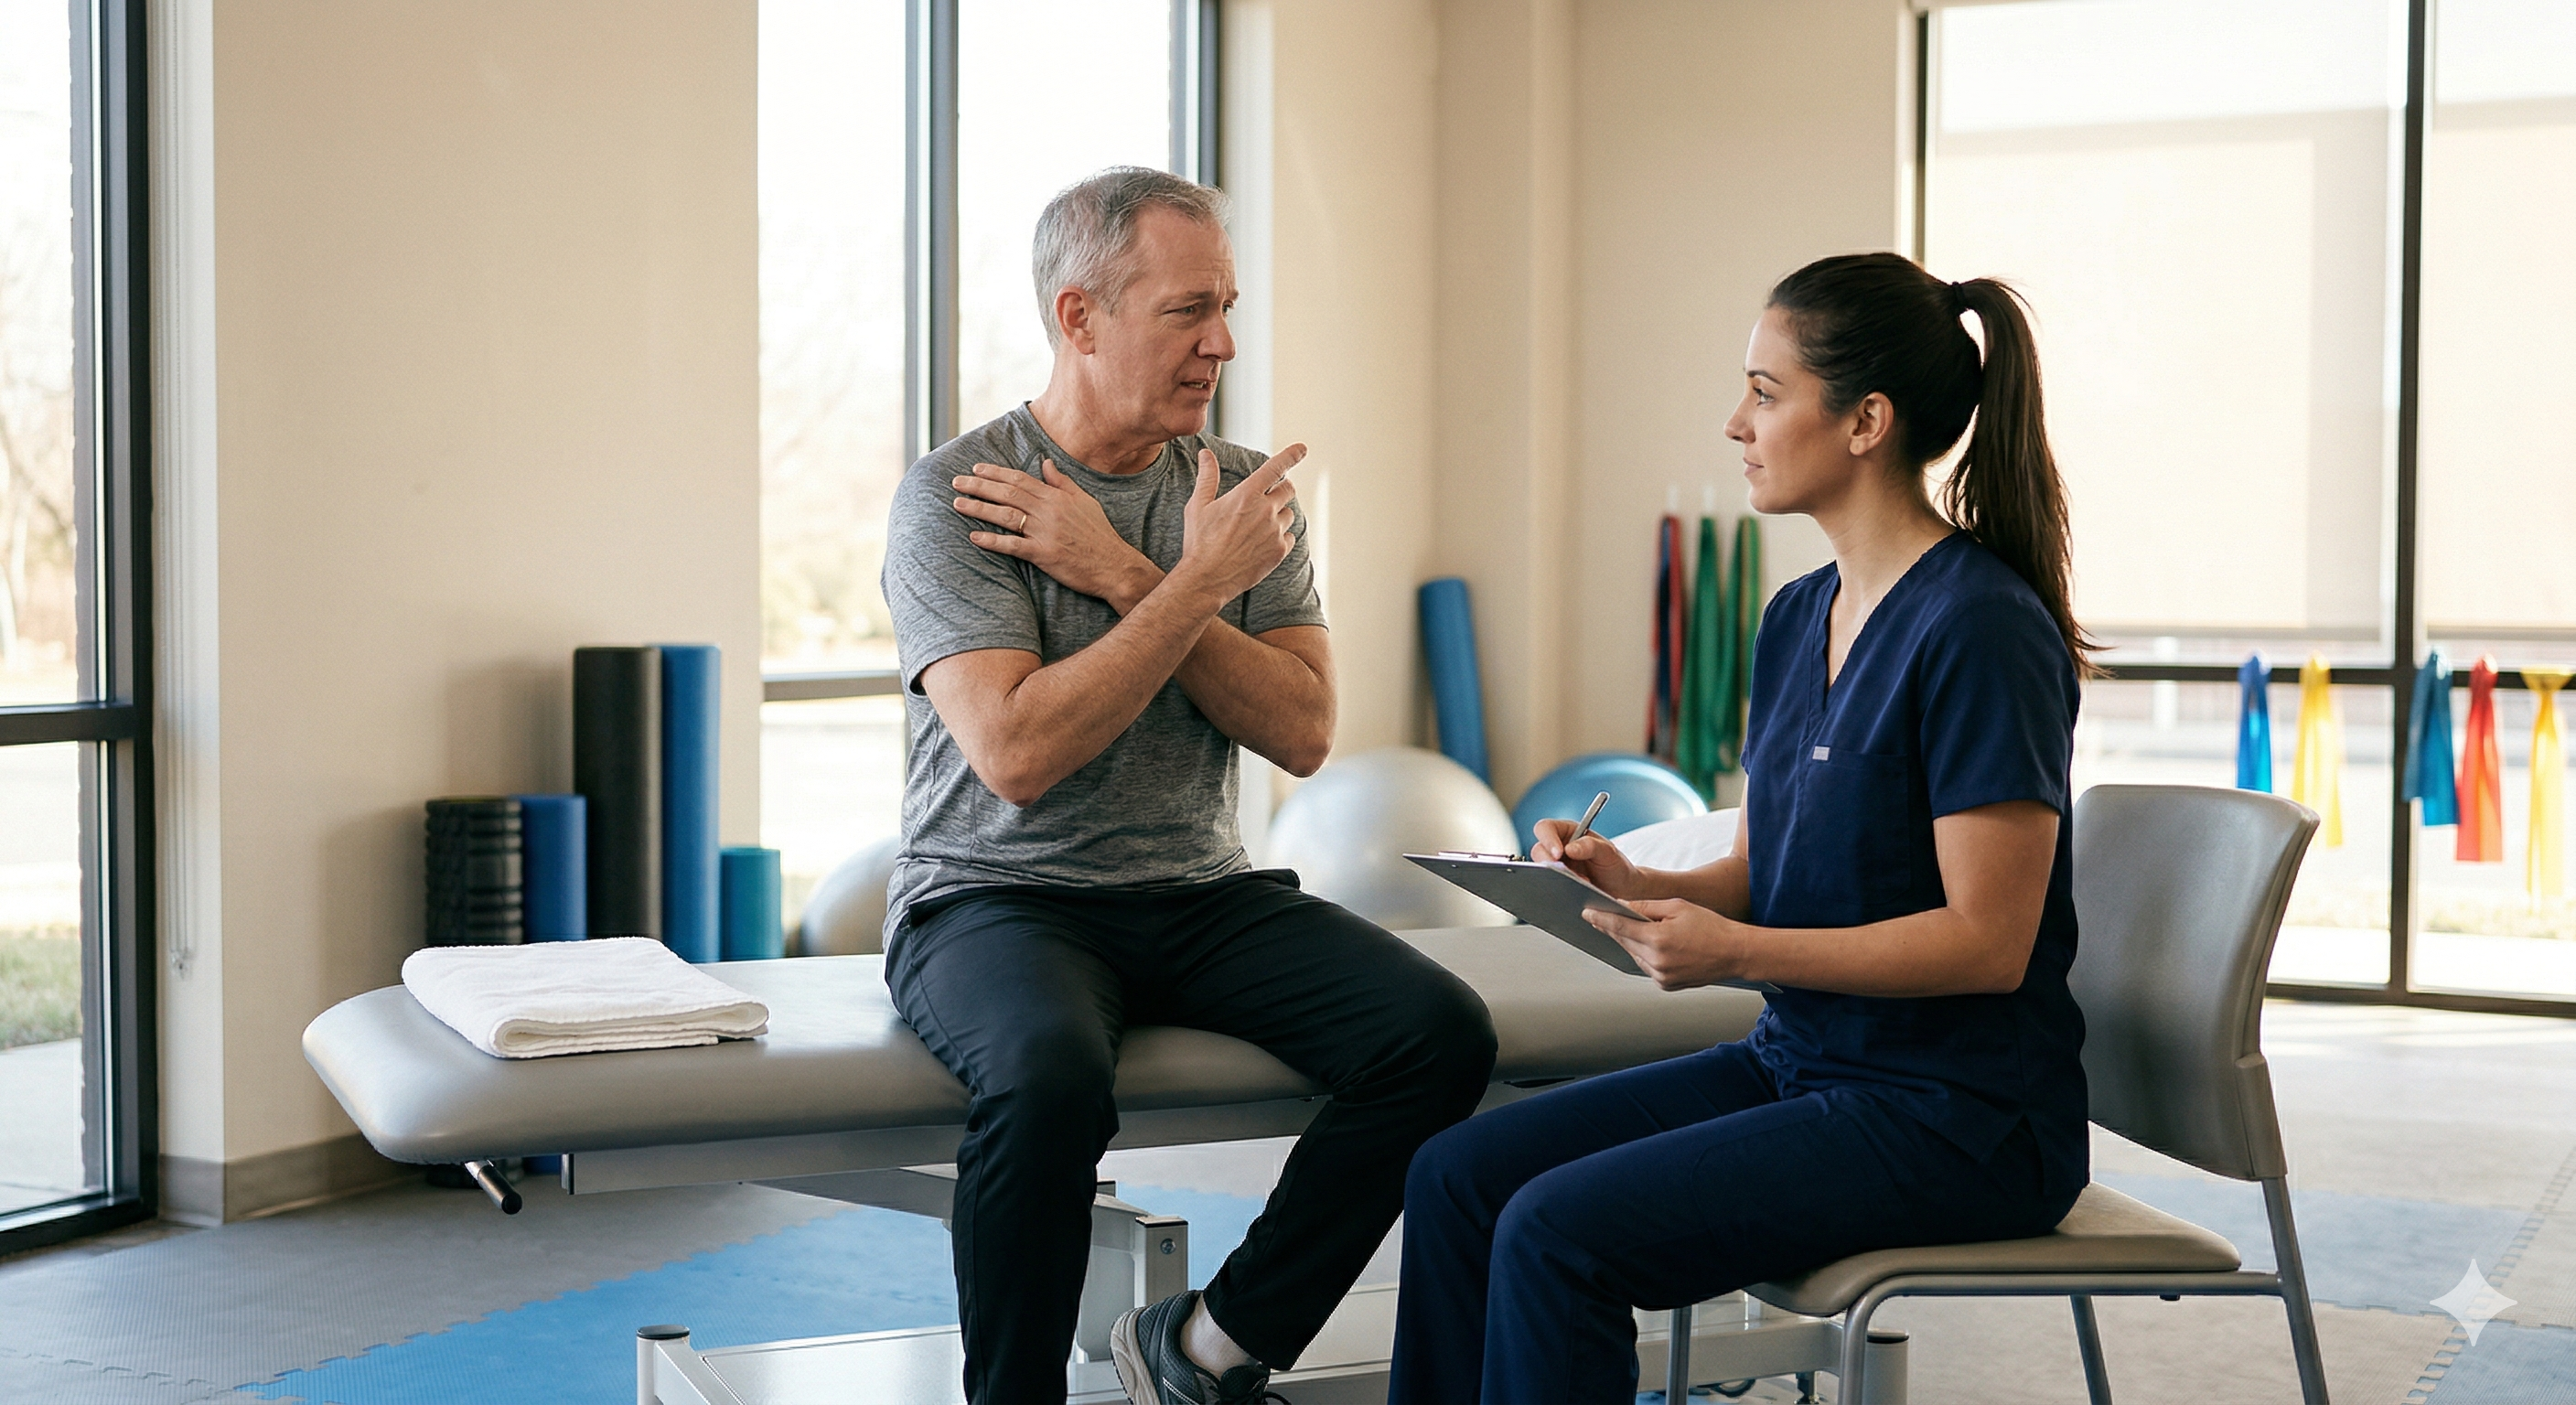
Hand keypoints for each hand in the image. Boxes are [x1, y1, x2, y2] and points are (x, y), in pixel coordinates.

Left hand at [953, 460, 1159, 609]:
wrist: (1114, 565)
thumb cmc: (1100, 534)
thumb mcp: (1085, 501)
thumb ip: (1063, 482)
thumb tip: (1046, 463)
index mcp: (1057, 497)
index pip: (1020, 479)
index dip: (996, 473)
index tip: (976, 469)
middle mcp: (1049, 510)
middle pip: (1008, 493)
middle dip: (979, 486)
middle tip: (957, 482)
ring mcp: (1045, 532)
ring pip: (1006, 515)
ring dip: (979, 508)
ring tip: (958, 504)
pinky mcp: (1044, 554)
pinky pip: (1013, 546)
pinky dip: (992, 541)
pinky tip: (974, 538)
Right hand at [1173, 444, 1304, 603]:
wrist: (1207, 579)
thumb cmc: (1199, 542)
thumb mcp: (1198, 506)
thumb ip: (1207, 477)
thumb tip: (1206, 453)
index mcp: (1247, 495)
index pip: (1275, 467)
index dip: (1291, 455)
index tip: (1302, 448)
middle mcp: (1266, 510)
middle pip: (1288, 489)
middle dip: (1280, 489)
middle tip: (1265, 498)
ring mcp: (1275, 532)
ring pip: (1288, 514)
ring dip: (1278, 515)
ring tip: (1256, 527)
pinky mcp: (1279, 551)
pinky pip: (1290, 537)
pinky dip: (1280, 537)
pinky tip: (1261, 544)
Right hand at [1531, 819, 1644, 898]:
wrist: (1622, 889)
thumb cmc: (1616, 866)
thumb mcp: (1608, 853)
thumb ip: (1591, 846)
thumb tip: (1570, 848)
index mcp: (1568, 831)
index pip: (1545, 828)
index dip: (1547, 839)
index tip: (1558, 854)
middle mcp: (1558, 847)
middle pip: (1538, 850)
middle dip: (1549, 863)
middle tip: (1567, 874)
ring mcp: (1556, 866)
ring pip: (1540, 870)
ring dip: (1557, 877)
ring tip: (1581, 883)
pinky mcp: (1556, 882)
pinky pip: (1547, 884)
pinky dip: (1558, 888)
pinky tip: (1574, 891)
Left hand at [1583, 898, 1748, 991]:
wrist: (1735, 953)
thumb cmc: (1712, 927)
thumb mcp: (1677, 907)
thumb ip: (1646, 907)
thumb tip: (1622, 906)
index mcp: (1659, 940)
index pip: (1620, 927)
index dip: (1601, 919)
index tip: (1587, 913)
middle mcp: (1657, 962)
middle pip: (1624, 941)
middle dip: (1614, 928)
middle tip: (1604, 915)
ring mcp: (1661, 977)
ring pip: (1633, 955)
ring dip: (1631, 942)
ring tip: (1637, 928)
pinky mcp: (1666, 985)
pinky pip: (1646, 967)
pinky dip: (1644, 955)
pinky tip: (1654, 944)